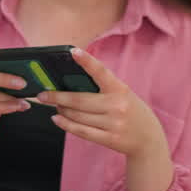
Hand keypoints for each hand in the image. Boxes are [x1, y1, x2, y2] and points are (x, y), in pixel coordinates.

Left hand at [37, 48, 166, 159]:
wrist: (148, 139)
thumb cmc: (130, 110)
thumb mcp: (122, 94)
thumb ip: (101, 88)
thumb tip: (69, 84)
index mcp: (120, 89)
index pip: (101, 72)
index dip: (87, 61)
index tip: (73, 52)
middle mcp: (117, 106)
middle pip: (79, 100)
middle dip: (57, 97)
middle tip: (42, 94)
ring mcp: (113, 124)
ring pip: (78, 116)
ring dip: (61, 110)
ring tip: (53, 106)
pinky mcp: (109, 138)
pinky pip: (81, 131)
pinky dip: (66, 124)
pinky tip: (57, 119)